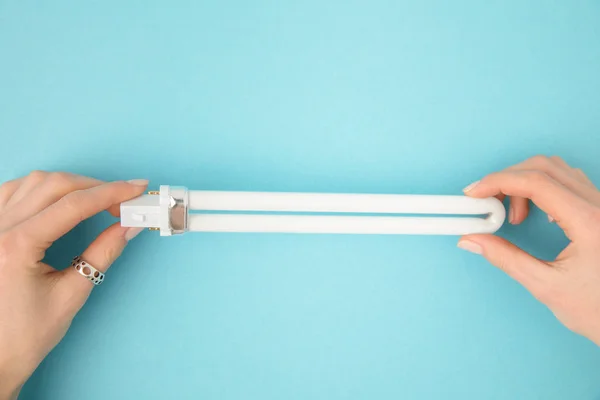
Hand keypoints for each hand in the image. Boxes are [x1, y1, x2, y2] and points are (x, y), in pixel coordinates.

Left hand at [0, 172, 147, 398]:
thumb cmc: (25, 335)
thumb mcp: (72, 294)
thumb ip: (103, 252)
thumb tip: (130, 225)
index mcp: (16, 246)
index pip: (73, 204)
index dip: (111, 193)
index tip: (137, 189)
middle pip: (53, 185)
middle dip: (94, 186)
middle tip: (123, 200)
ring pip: (33, 182)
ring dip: (69, 184)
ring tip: (96, 200)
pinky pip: (13, 191)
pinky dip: (41, 188)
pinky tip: (59, 199)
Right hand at [458, 156, 599, 345]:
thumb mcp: (546, 286)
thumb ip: (505, 258)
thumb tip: (472, 240)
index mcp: (588, 222)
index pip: (535, 182)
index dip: (498, 182)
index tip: (474, 194)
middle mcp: (599, 206)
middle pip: (544, 167)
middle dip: (507, 179)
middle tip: (486, 202)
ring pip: (556, 170)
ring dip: (525, 182)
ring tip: (512, 215)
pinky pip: (568, 181)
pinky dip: (542, 187)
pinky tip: (536, 213)